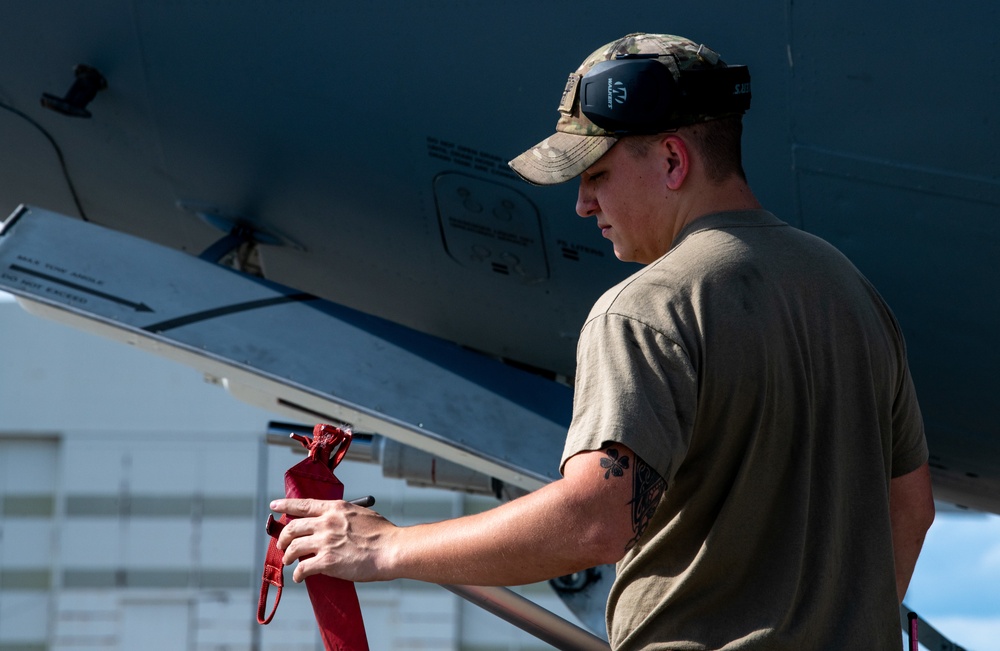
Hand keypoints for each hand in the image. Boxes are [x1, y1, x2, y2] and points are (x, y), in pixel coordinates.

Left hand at [270, 498, 394, 582]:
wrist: (392, 550)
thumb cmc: (383, 533)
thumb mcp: (361, 514)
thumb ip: (344, 515)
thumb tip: (335, 521)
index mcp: (335, 508)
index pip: (303, 504)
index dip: (285, 505)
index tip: (274, 505)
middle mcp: (326, 523)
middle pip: (292, 527)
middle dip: (283, 537)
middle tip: (282, 544)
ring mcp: (325, 542)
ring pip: (293, 548)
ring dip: (288, 556)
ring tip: (289, 561)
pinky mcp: (326, 562)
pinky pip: (302, 569)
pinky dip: (298, 574)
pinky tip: (300, 578)